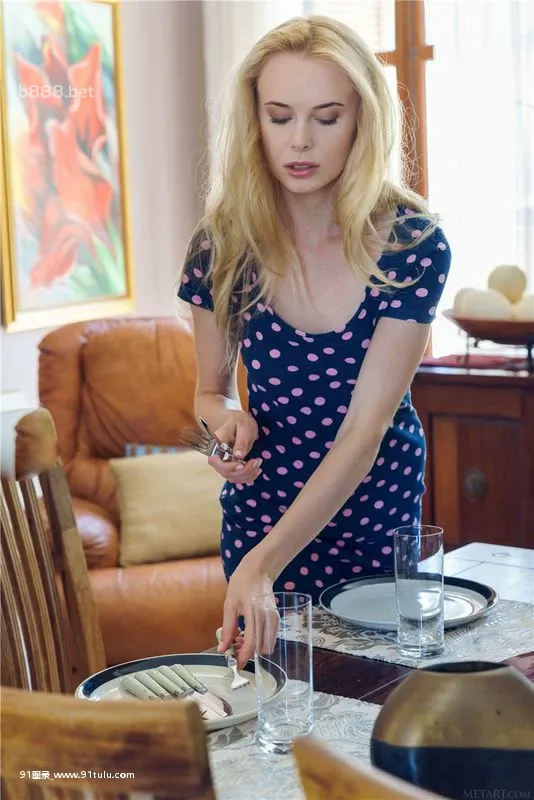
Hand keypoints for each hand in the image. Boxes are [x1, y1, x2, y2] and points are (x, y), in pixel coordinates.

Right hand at [207, 410, 261, 483]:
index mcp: (216, 443)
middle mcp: (216, 455)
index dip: (228, 467)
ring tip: (258, 463)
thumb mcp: (243, 426)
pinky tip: (256, 469)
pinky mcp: (229, 467)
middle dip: (243, 471)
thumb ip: (241, 441)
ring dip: (247, 474)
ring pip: (232, 477)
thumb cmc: (240, 421)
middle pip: (225, 472)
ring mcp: (222, 463)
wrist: (238, 422)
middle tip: (257, 461)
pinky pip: (236, 477)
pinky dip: (248, 476)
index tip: (242, 464)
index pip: (215, 461)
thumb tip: (238, 456)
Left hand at [216, 553, 278, 667]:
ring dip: (255, 647)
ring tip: (241, 638)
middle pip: (262, 648)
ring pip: (268, 644)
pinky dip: (260, 640)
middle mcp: (268, 618)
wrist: (258, 569)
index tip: (236, 664)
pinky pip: (270, 636)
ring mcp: (274, 618)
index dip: (244, 657)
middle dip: (249, 653)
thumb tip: (223, 648)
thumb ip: (227, 628)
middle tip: (236, 647)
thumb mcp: (230, 604)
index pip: (252, 644)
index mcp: (255, 614)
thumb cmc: (242, 583)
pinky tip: (249, 632)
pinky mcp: (276, 618)